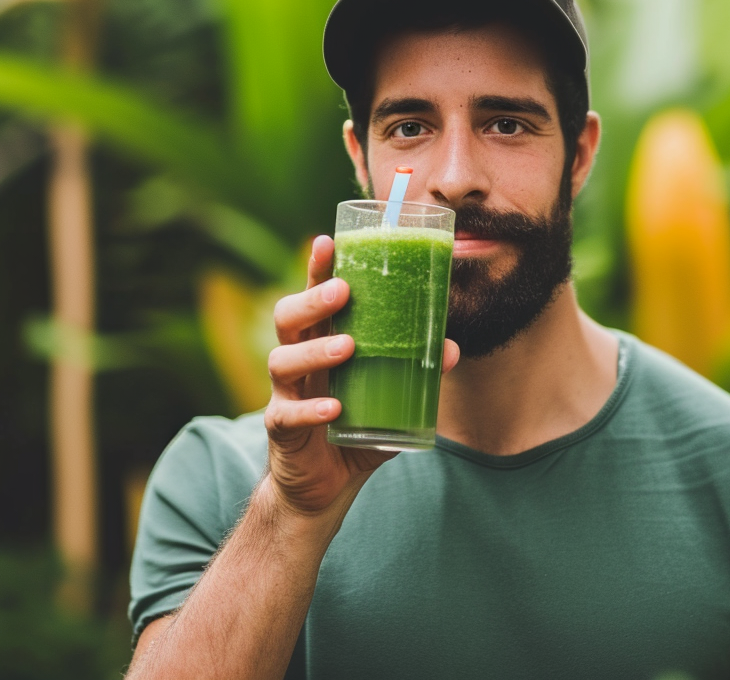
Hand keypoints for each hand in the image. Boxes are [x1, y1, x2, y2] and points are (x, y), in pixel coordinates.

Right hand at [263, 235, 459, 516]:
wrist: (324, 489)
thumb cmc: (354, 428)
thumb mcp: (389, 397)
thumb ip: (416, 372)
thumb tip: (448, 347)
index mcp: (319, 343)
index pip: (312, 297)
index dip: (316, 268)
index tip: (328, 241)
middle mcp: (296, 361)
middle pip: (288, 318)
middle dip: (312, 299)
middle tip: (343, 291)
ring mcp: (284, 394)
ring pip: (283, 360)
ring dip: (315, 350)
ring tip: (347, 348)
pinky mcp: (281, 429)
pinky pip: (287, 414)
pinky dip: (310, 410)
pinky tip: (333, 408)